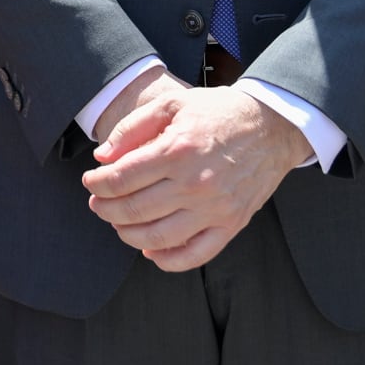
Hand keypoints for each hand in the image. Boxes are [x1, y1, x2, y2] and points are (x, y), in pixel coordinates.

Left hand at [84, 76, 307, 271]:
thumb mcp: (172, 103)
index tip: (91, 182)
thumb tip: (102, 158)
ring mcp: (215, 208)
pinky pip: (194, 255)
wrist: (272, 125)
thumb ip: (132, 128)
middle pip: (133, 210)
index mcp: (177, 150)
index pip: (121, 178)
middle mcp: (195, 183)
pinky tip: (151, 251)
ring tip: (119, 224)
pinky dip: (167, 260)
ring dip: (128, 235)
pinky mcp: (231, 224)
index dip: (97, 184)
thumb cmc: (219, 112)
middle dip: (105, 209)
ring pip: (157, 238)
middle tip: (97, 204)